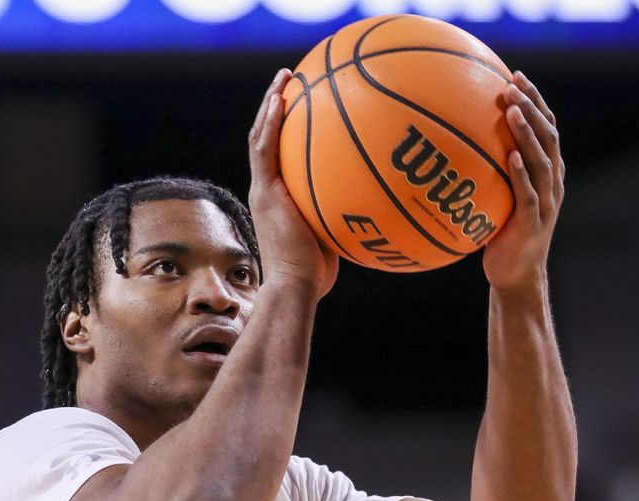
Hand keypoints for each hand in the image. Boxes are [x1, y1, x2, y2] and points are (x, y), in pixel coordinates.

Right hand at [248, 68, 338, 298]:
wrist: (296, 286)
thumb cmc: (318, 273)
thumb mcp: (334, 235)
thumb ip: (344, 214)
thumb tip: (377, 202)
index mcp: (278, 198)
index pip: (278, 156)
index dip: (285, 129)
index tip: (300, 106)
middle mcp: (266, 189)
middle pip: (266, 139)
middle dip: (276, 107)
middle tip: (289, 81)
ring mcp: (263, 189)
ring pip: (260, 137)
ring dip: (271, 104)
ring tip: (284, 78)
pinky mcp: (265, 192)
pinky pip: (265, 149)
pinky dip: (271, 123)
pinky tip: (281, 100)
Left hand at [483, 71, 565, 291]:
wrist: (514, 275)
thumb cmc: (498, 235)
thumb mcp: (492, 199)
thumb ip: (483, 173)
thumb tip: (443, 149)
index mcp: (545, 173)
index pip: (545, 128)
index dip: (535, 101)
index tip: (515, 75)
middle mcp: (551, 182)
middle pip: (548, 136)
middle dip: (532, 107)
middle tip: (512, 84)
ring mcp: (546, 202)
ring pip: (542, 160)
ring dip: (528, 134)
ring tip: (513, 110)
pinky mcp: (533, 222)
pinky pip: (529, 194)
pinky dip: (522, 174)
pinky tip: (511, 157)